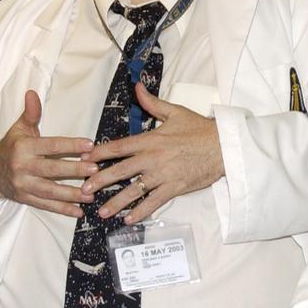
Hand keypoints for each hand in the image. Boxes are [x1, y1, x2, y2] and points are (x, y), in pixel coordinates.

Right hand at [0, 90, 95, 217]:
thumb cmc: (10, 147)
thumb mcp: (19, 129)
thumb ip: (31, 113)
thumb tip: (33, 92)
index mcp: (24, 148)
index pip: (51, 146)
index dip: (70, 146)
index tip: (90, 145)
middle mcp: (22, 167)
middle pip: (52, 170)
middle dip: (74, 170)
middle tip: (95, 169)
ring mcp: (23, 185)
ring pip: (50, 191)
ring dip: (71, 194)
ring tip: (92, 194)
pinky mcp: (25, 199)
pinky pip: (45, 206)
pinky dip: (62, 210)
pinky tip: (79, 212)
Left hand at [81, 83, 223, 224]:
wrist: (224, 145)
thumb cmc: (200, 129)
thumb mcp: (176, 112)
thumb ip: (152, 102)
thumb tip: (137, 87)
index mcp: (151, 139)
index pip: (119, 147)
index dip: (99, 154)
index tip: (84, 161)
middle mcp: (153, 158)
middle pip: (120, 170)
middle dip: (100, 181)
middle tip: (84, 190)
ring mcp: (164, 175)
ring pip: (135, 190)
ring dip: (117, 202)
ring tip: (103, 212)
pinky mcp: (175, 187)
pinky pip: (155, 202)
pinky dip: (142, 211)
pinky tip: (129, 220)